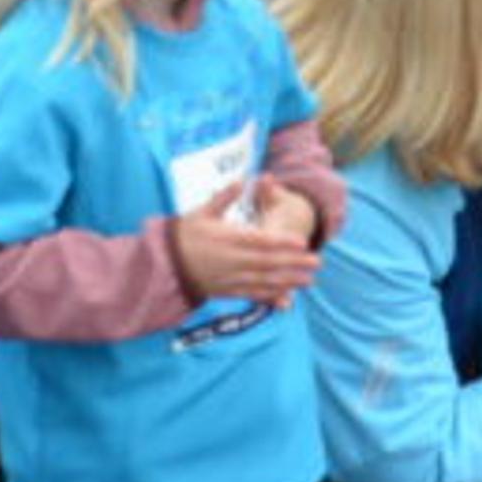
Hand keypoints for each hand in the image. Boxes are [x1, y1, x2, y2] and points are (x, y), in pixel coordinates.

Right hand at [171, 181, 318, 304]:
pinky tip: (286, 301)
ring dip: (288, 282)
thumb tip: (242, 181)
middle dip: (294, 263)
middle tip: (317, 261)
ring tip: (309, 280)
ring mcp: (229, 278)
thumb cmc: (183, 235)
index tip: (301, 241)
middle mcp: (231, 261)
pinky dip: (269, 298)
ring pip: (263, 281)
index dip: (282, 242)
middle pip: (267, 263)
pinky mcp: (226, 291)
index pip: (259, 241)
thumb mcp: (201, 212)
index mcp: (227, 239)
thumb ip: (223, 198)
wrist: (164, 265)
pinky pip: (251, 295)